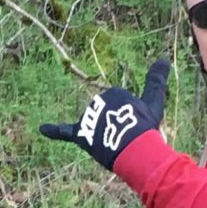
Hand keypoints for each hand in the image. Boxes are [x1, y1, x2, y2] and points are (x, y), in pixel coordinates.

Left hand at [40, 60, 168, 170]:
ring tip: (115, 144)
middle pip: (106, 118)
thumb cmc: (146, 127)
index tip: (137, 127)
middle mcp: (98, 101)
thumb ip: (156, 80)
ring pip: (94, 128)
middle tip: (127, 137)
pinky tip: (42, 129)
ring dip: (103, 136)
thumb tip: (164, 57)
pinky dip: (54, 131)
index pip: (120, 109)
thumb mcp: (154, 102)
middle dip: (115, 128)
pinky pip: (65, 132)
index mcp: (114, 93)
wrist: (135, 149)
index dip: (130, 121)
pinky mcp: (81, 134)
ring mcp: (88, 118)